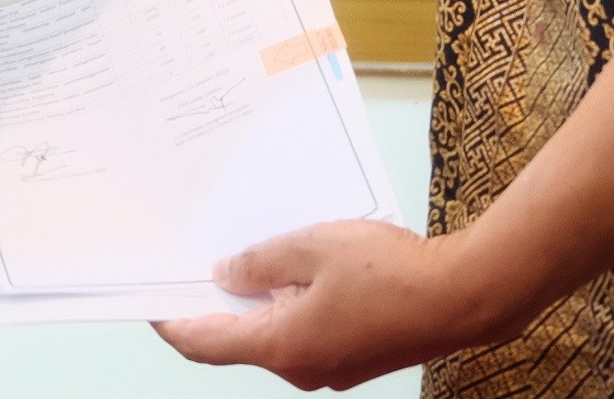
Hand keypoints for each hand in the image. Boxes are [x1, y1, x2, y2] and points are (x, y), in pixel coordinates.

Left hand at [154, 220, 485, 390]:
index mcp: (281, 345)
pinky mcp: (352, 355)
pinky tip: (299, 265)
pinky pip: (306, 329)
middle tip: (197, 261)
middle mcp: (300, 367)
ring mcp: (329, 366)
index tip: (149, 301)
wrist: (464, 296)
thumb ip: (261, 261)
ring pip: (275, 331)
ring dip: (259, 298)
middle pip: (239, 338)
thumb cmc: (394, 274)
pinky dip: (292, 301)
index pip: (204, 343)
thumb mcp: (311, 247)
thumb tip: (227, 273)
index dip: (171, 322)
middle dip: (216, 301)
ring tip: (251, 251)